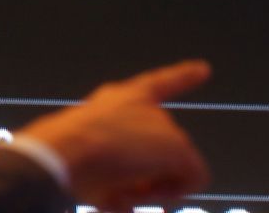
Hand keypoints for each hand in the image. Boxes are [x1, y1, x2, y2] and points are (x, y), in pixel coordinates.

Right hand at [18, 60, 211, 210]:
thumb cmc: (65, 157)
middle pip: (162, 148)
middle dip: (149, 175)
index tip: (204, 69)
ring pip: (174, 167)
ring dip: (153, 185)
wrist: (64, 151)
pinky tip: (145, 193)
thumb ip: (111, 177)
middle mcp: (145, 106)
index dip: (183, 76)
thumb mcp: (88, 162)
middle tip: (126, 192)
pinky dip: (172, 191)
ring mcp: (163, 124)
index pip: (157, 84)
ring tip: (125, 191)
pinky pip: (192, 179)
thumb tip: (125, 204)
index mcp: (119, 100)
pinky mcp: (178, 146)